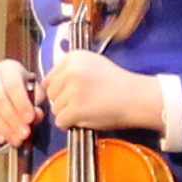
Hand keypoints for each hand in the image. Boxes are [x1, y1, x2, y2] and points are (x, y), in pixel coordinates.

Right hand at [0, 59, 37, 150]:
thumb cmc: (23, 90)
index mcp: (8, 69)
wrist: (7, 90)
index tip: (30, 119)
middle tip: (24, 133)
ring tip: (16, 139)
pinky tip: (2, 138)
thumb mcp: (34, 92)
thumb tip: (34, 116)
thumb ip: (36, 103)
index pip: (12, 85)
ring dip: (3, 128)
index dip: (21, 103)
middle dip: (13, 120)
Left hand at [38, 55, 162, 134]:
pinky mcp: (76, 108)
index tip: (74, 93)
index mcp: (74, 57)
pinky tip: (84, 119)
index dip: (60, 89)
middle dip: (63, 102)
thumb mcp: (93, 64)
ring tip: (88, 109)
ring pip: (55, 109)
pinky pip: (61, 121)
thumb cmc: (116, 84)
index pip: (50, 78)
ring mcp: (73, 90)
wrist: (136, 98)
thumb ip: (71, 70)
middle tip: (83, 103)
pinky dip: (70, 124)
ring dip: (68, 113)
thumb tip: (44, 84)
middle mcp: (71, 71)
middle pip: (51, 94)